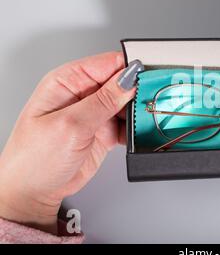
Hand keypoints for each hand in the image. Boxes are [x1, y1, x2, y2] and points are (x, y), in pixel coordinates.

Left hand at [0, 52, 140, 233]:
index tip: (149, 77)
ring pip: (128, 103)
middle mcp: (82, 94)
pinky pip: (127, 123)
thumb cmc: (33, 159)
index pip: (108, 63)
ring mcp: (94, 113)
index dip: (131, 68)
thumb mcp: (70, 125)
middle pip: (121, 82)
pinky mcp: (103, 131)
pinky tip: (138, 133)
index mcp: (67, 81)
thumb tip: (128, 79)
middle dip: (138, 91)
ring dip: (138, 111)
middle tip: (151, 102)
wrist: (33, 192)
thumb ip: (103, 101)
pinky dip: (136, 128)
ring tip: (145, 120)